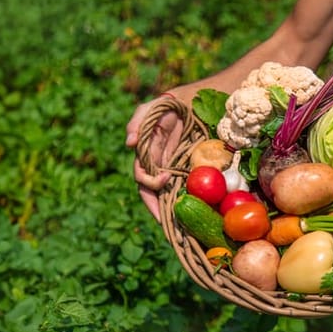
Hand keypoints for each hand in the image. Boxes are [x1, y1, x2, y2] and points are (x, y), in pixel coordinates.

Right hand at [127, 94, 186, 221]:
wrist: (189, 103)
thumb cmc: (167, 106)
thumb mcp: (151, 108)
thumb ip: (138, 121)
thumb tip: (130, 142)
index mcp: (147, 158)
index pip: (143, 179)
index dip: (149, 186)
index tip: (164, 181)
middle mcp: (160, 169)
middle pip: (157, 196)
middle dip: (163, 211)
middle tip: (174, 225)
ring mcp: (176, 171)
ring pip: (173, 196)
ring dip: (178, 212)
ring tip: (187, 228)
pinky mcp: (192, 170)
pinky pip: (191, 189)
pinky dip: (195, 202)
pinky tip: (203, 214)